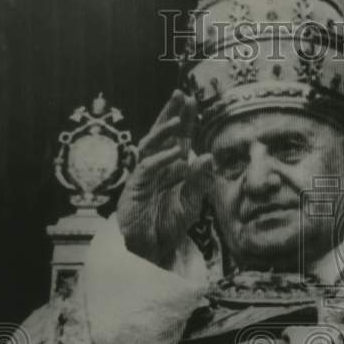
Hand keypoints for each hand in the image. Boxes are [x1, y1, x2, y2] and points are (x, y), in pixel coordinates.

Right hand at [116, 90, 213, 267]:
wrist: (152, 248)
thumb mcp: (192, 204)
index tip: (192, 99)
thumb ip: (199, 182)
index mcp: (174, 167)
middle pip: (162, 134)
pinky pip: (146, 169)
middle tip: (180, 94)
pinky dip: (159, 160)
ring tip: (177, 121)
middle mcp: (158, 166)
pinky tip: (172, 155)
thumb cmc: (170, 224)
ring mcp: (144, 175)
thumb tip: (208, 155)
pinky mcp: (135, 187)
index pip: (180, 138)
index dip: (185, 119)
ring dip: (163, 132)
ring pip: (150, 146)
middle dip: (170, 113)